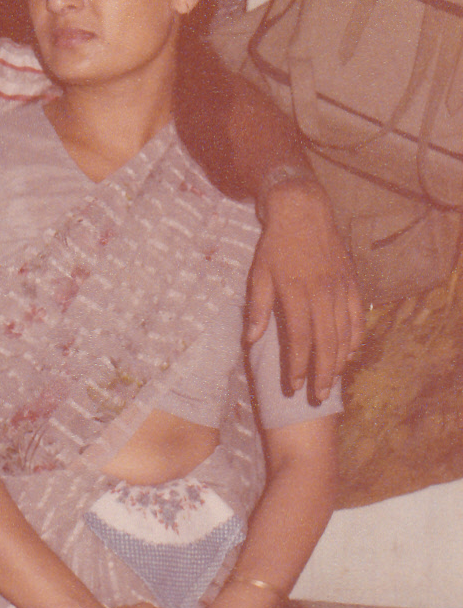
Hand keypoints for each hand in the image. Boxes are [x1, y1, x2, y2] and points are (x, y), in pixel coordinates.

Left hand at [245, 177, 363, 399]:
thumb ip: (257, 309)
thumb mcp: (258, 274)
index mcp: (295, 292)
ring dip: (339, 362)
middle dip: (321, 373)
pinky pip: (357, 317)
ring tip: (331, 382)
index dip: (297, 365)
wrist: (304, 211)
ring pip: (344, 333)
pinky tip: (349, 354)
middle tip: (317, 396)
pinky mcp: (351, 282)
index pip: (298, 338)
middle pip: (325, 342)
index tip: (292, 386)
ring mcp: (340, 288)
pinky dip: (355, 339)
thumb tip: (250, 339)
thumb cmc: (276, 245)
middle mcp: (322, 293)